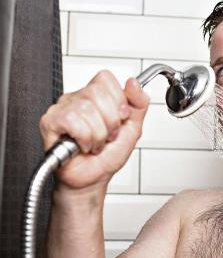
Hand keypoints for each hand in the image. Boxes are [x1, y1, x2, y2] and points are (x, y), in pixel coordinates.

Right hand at [39, 70, 149, 191]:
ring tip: (95, 143)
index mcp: (96, 96)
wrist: (93, 179)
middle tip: (107, 135)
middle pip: (97, 92)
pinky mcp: (50, 122)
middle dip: (110, 121)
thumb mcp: (133, 128)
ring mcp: (61, 108)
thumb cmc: (108, 155)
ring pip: (86, 108)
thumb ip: (139, 104)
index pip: (105, 78)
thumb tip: (134, 83)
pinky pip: (72, 120)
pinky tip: (83, 145)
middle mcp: (77, 98)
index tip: (120, 118)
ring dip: (98, 134)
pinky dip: (84, 138)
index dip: (118, 99)